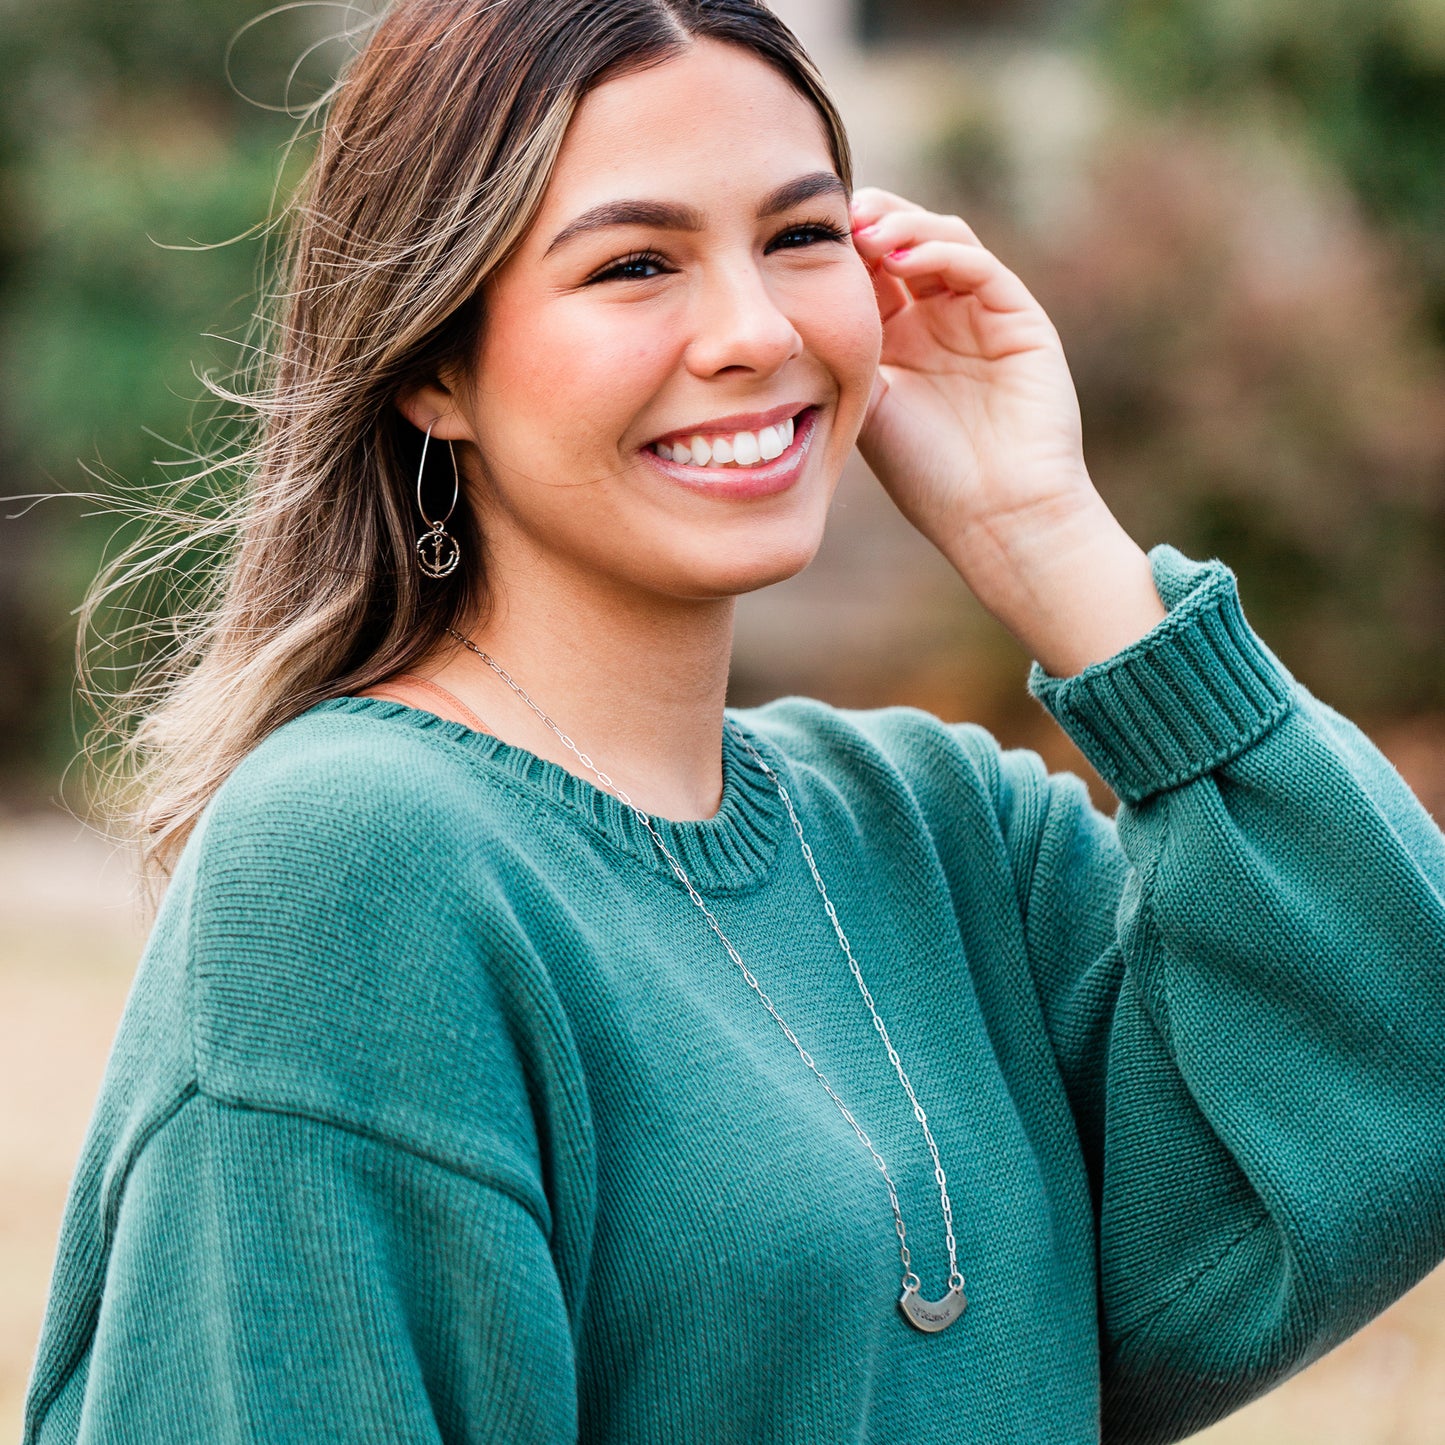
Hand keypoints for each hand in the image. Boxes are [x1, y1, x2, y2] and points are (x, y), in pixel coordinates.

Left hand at [849, 187, 1164, 673]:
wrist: (995, 517)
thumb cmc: (927, 477)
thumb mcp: (864, 409)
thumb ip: (837, 358)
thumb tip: (785, 315)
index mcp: (901, 341)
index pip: (869, 271)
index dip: (840, 250)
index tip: (801, 241)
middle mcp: (942, 320)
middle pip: (906, 240)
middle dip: (870, 221)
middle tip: (833, 218)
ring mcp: (982, 317)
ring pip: (944, 240)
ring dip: (903, 224)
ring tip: (864, 230)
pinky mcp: (1020, 320)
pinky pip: (979, 266)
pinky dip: (940, 250)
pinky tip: (903, 253)